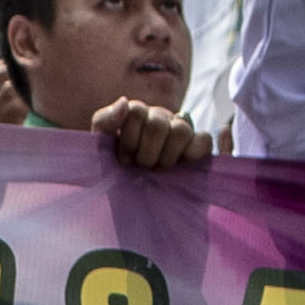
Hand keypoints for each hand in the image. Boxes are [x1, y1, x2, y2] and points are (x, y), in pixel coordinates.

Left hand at [88, 95, 212, 171]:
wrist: (133, 202)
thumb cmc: (115, 172)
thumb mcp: (101, 147)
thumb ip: (105, 121)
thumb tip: (124, 102)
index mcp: (137, 115)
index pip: (137, 111)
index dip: (129, 139)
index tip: (124, 159)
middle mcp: (160, 118)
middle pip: (158, 123)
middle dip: (146, 152)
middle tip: (142, 167)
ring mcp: (181, 131)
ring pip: (181, 130)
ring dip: (167, 156)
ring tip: (158, 170)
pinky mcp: (199, 147)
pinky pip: (204, 140)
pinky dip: (193, 153)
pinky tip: (181, 165)